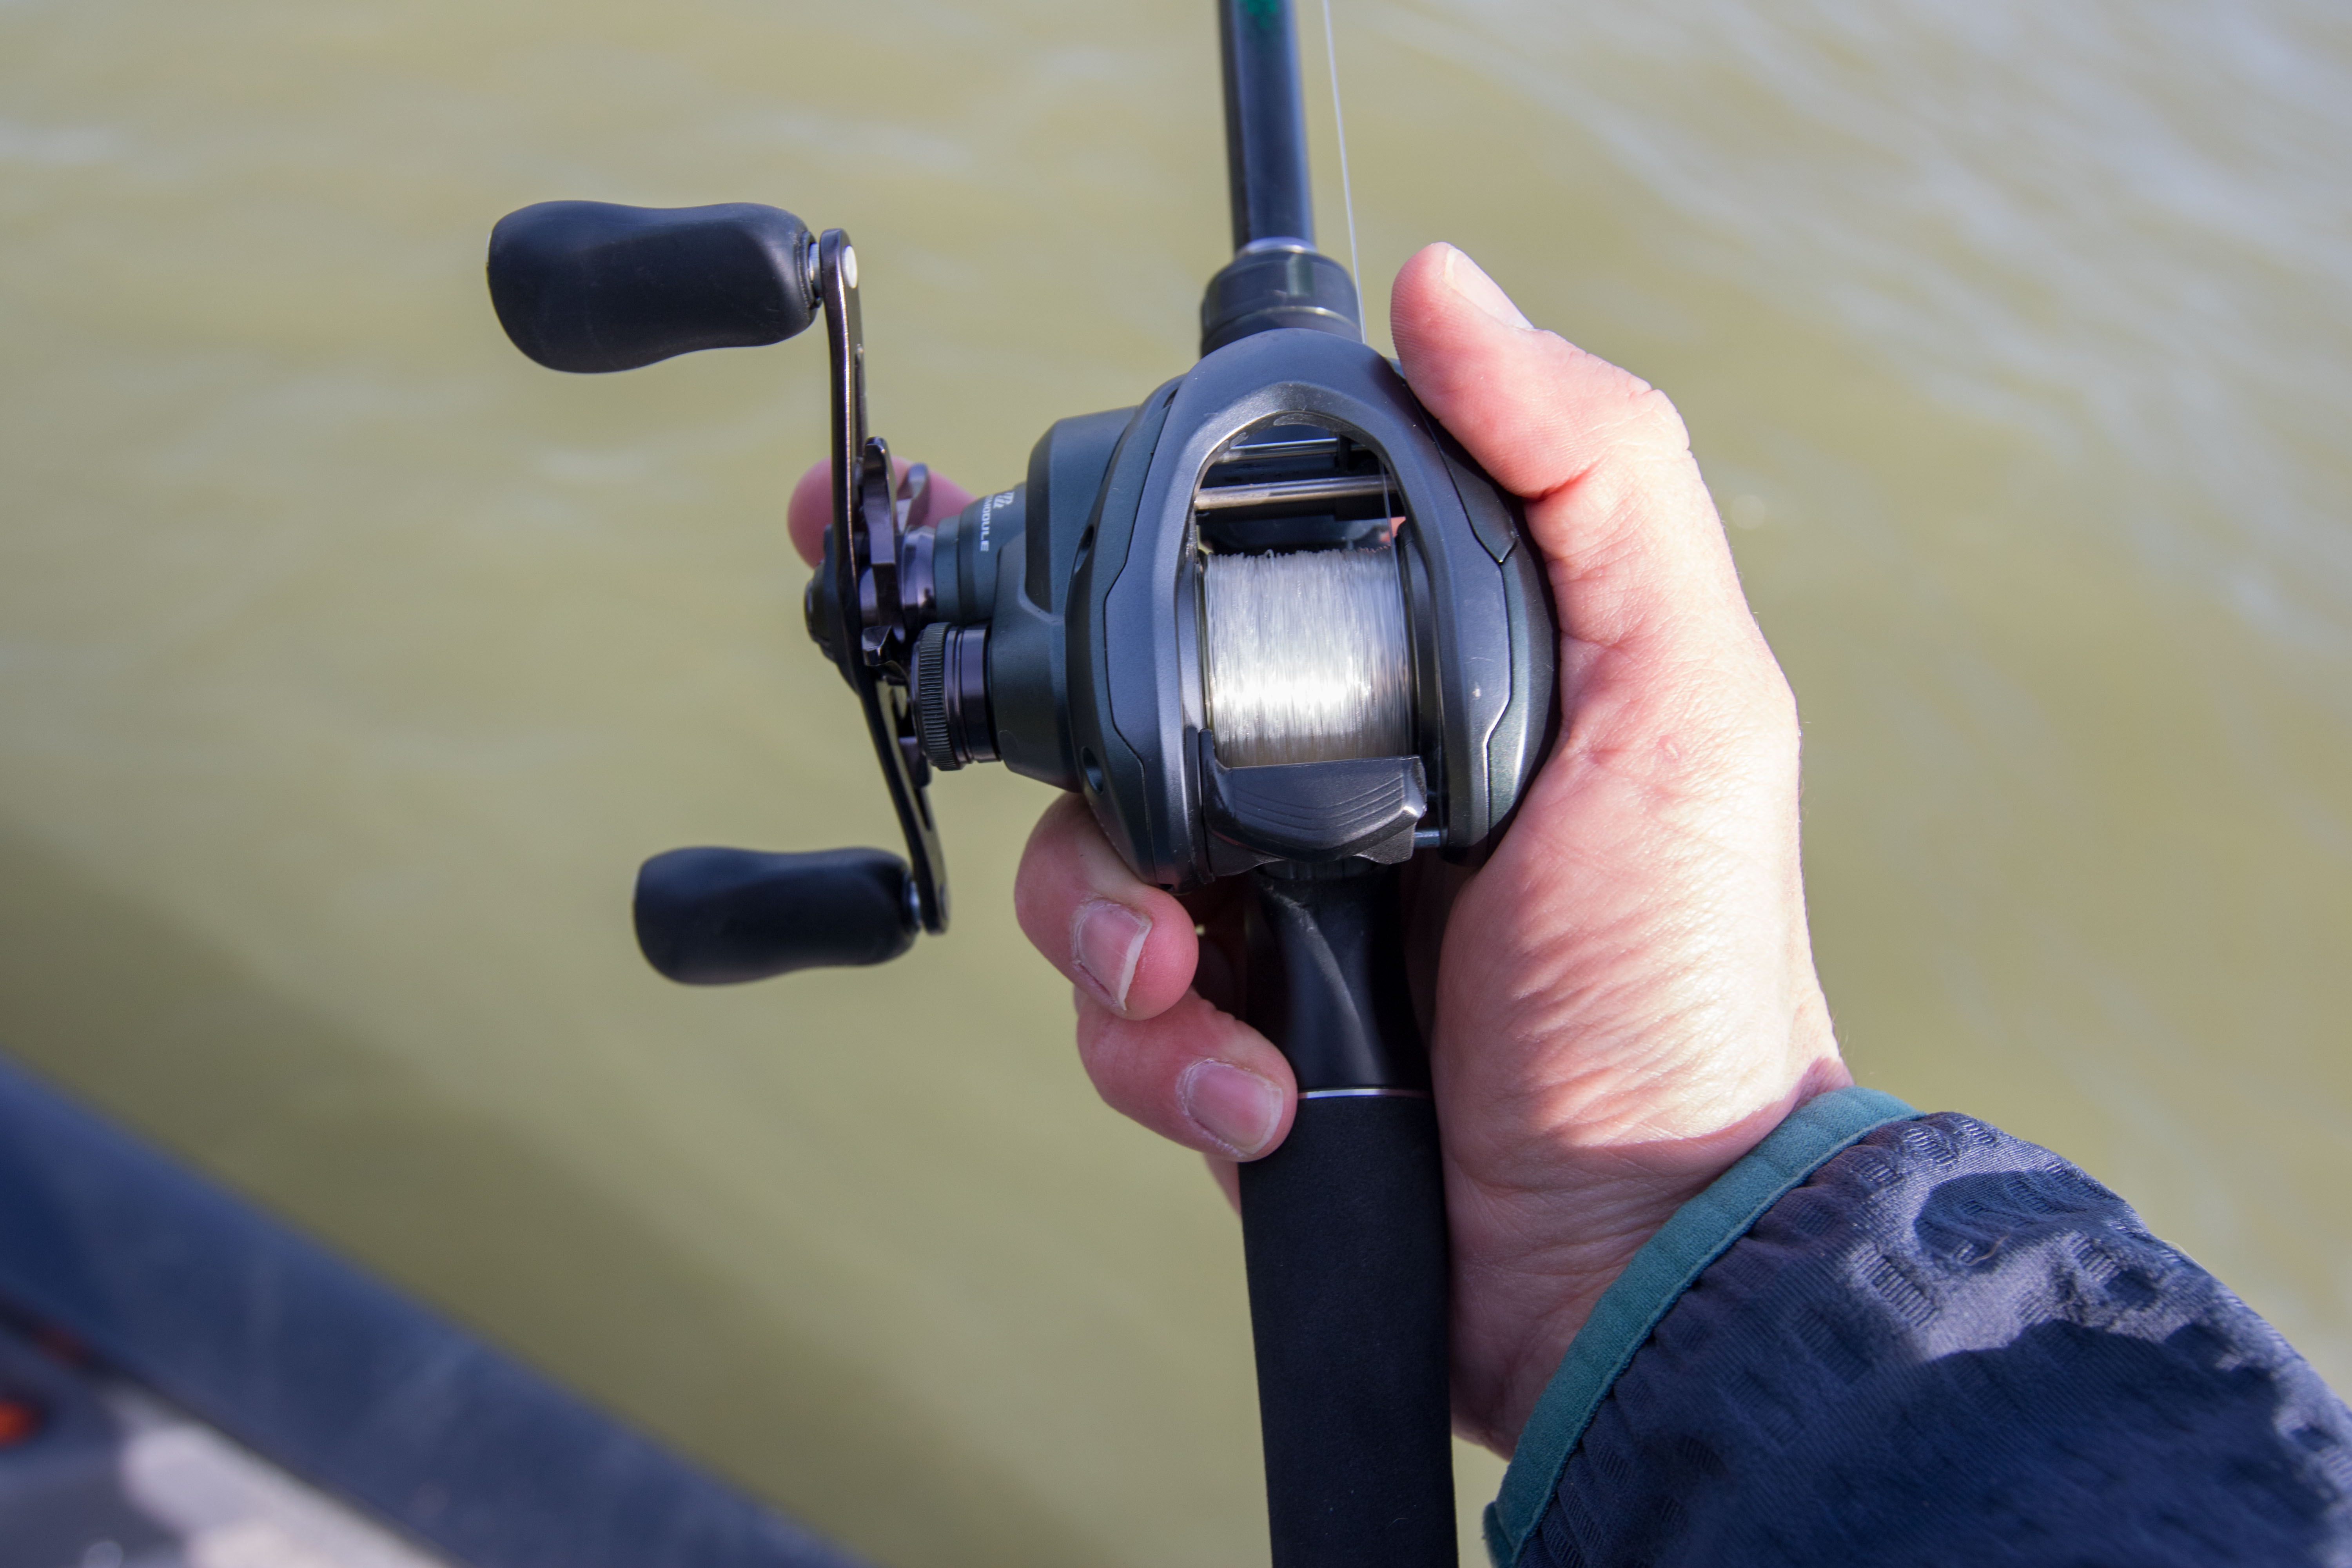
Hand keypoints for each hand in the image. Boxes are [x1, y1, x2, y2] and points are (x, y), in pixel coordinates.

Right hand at [787, 244, 1846, 1453]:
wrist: (1643, 1243)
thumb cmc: (1686, 975)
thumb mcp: (1684, 696)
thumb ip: (1591, 476)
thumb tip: (1446, 292)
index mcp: (1421, 675)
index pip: (1232, 562)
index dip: (1103, 530)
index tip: (957, 508)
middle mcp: (1330, 779)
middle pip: (1115, 708)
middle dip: (1051, 739)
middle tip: (1040, 761)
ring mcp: (1271, 915)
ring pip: (1084, 867)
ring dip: (1108, 926)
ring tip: (1193, 985)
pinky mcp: (1231, 1039)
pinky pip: (1117, 1017)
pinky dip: (1164, 1054)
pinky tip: (1260, 1091)